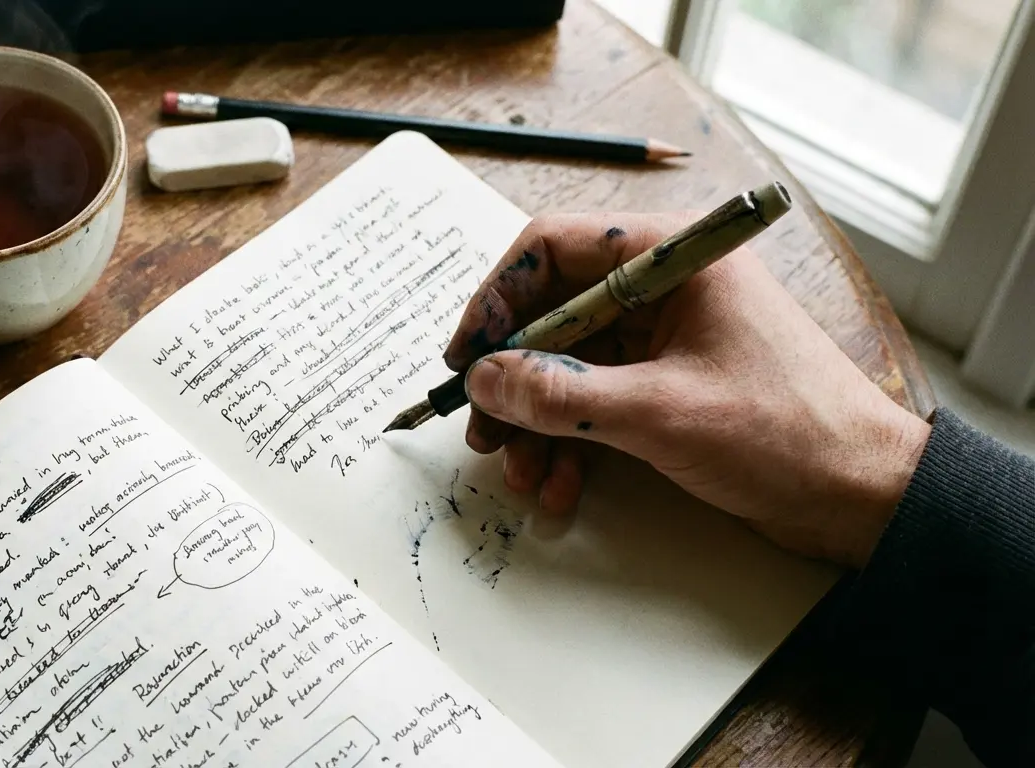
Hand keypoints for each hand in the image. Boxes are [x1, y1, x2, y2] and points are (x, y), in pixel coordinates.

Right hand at [445, 212, 930, 567]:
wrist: (865, 497)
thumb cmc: (787, 433)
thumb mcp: (660, 411)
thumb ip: (560, 394)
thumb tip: (485, 380)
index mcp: (671, 258)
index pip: (553, 248)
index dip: (497, 299)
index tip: (468, 356)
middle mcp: (662, 288)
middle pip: (552, 314)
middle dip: (514, 378)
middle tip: (484, 430)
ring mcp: (665, 339)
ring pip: (568, 366)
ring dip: (536, 421)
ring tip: (523, 473)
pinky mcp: (668, 385)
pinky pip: (595, 402)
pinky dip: (570, 441)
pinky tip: (561, 485)